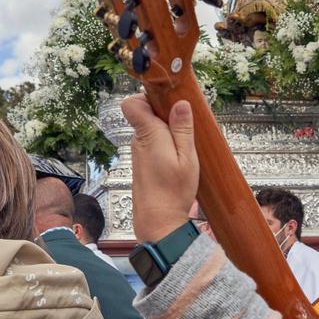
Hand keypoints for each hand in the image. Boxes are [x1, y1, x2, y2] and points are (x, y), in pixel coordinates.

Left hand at [121, 94, 198, 242]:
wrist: (158, 222)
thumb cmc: (173, 192)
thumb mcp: (187, 158)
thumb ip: (182, 129)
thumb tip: (181, 103)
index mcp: (148, 135)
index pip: (131, 103)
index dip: (147, 96)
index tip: (167, 98)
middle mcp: (139, 141)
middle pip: (145, 113)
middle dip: (164, 113)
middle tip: (185, 124)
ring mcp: (139, 152)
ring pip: (150, 128)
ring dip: (167, 130)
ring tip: (185, 144)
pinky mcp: (143, 163)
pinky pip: (152, 143)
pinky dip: (165, 143)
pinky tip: (179, 156)